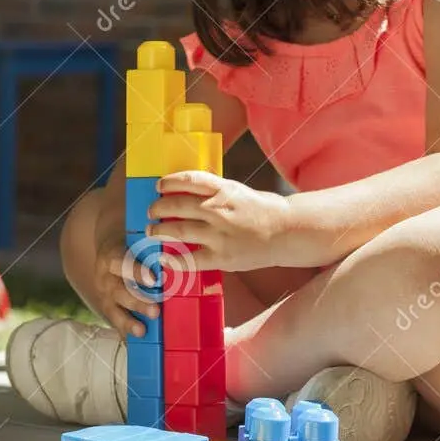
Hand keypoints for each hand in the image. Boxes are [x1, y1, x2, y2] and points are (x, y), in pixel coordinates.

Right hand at [87, 233, 160, 339]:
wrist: (108, 250)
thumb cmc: (130, 246)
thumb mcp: (136, 240)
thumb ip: (152, 246)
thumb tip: (178, 251)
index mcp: (111, 256)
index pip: (120, 262)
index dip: (136, 272)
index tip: (154, 280)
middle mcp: (105, 277)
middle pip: (119, 291)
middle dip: (137, 303)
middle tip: (155, 311)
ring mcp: (104, 295)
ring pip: (114, 310)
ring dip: (128, 322)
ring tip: (141, 331)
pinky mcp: (107, 308)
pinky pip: (114, 322)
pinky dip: (124, 333)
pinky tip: (133, 343)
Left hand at [146, 170, 294, 271]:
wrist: (287, 231)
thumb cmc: (264, 210)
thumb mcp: (239, 192)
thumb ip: (216, 193)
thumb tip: (188, 194)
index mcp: (224, 189)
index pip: (189, 180)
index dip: (169, 182)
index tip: (159, 186)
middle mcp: (218, 209)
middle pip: (178, 205)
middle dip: (159, 208)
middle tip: (152, 211)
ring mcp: (219, 234)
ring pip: (179, 230)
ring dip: (160, 230)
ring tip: (152, 231)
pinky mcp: (222, 257)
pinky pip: (190, 259)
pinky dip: (174, 260)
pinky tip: (164, 259)